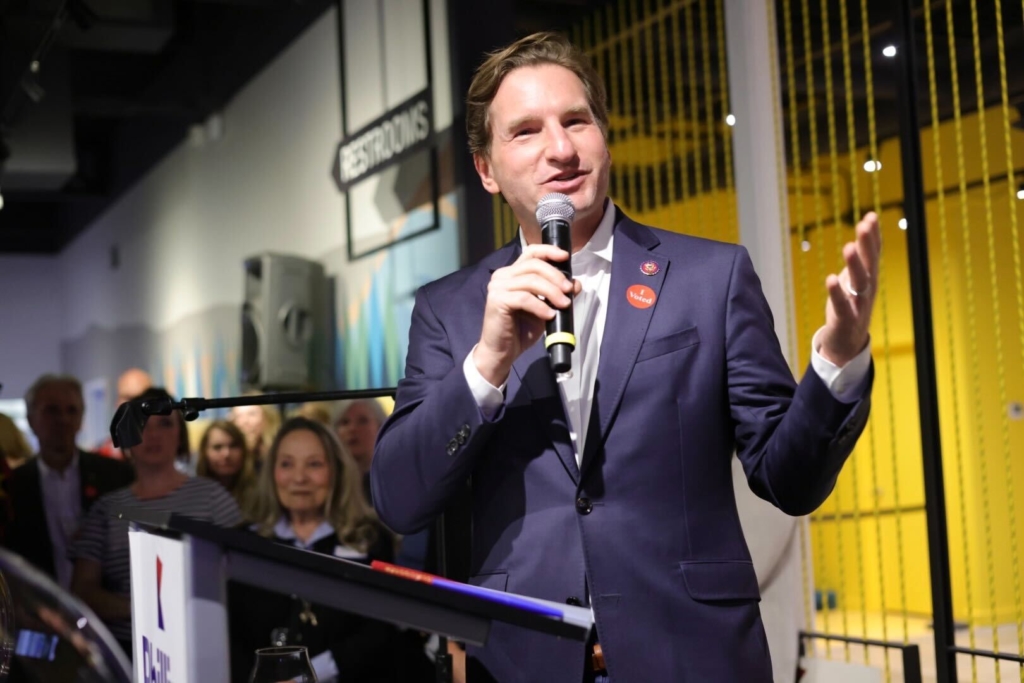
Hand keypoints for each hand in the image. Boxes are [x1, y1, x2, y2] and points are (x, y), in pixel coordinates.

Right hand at [473, 244, 580, 385]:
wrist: (502, 351)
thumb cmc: (521, 329)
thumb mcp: (545, 309)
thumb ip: (557, 294)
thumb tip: (575, 283)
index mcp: (513, 273)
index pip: (531, 252)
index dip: (549, 251)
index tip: (565, 257)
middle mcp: (502, 276)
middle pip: (534, 265)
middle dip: (556, 276)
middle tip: (569, 291)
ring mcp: (497, 287)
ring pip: (530, 280)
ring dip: (551, 291)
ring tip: (563, 305)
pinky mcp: (496, 300)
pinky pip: (524, 298)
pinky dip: (540, 306)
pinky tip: (549, 315)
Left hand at [819, 212, 881, 365]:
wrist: (847, 342)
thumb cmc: (850, 305)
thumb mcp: (856, 278)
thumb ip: (860, 255)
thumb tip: (866, 226)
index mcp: (870, 278)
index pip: (874, 254)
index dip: (873, 236)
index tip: (871, 216)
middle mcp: (868, 289)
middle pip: (870, 264)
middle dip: (867, 245)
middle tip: (864, 226)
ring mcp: (859, 304)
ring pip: (860, 283)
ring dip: (855, 265)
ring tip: (848, 247)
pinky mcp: (846, 319)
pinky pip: (842, 305)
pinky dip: (836, 293)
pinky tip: (831, 278)